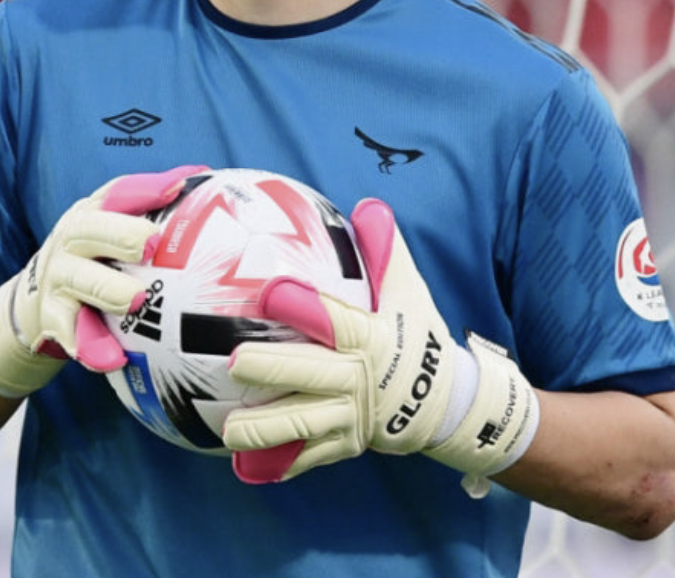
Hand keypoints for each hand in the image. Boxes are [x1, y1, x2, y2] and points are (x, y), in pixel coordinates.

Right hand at [0, 166, 204, 398]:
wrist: (35, 299)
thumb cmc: (95, 256)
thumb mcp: (110, 226)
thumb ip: (147, 207)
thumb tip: (199, 178)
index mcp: (92, 213)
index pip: (116, 193)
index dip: (144, 189)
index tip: (175, 189)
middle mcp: (71, 240)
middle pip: (91, 231)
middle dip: (121, 234)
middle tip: (151, 245)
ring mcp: (58, 278)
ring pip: (81, 280)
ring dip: (109, 290)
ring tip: (136, 300)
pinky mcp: (52, 317)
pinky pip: (69, 332)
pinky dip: (90, 346)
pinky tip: (112, 359)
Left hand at [223, 199, 538, 488]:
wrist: (446, 402)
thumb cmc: (416, 334)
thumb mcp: (408, 291)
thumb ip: (385, 250)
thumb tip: (370, 205)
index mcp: (371, 339)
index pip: (336, 321)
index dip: (305, 307)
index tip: (271, 292)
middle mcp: (359, 381)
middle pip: (312, 376)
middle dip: (273, 370)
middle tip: (233, 363)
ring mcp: (351, 418)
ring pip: (304, 424)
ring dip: (266, 429)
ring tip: (228, 431)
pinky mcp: (345, 444)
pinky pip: (310, 456)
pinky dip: (280, 463)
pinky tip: (246, 468)